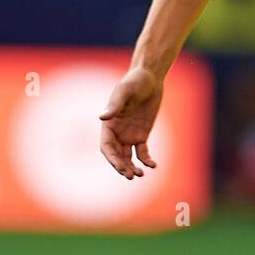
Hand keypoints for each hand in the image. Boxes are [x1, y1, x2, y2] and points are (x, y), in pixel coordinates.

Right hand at [99, 65, 162, 179]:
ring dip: (132, 167)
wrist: (149, 78)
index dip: (112, 159)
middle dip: (122, 167)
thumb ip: (114, 105)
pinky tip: (153, 165)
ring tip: (140, 175)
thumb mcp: (124, 91)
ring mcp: (129, 135)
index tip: (122, 167)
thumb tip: (102, 117)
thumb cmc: (134, 81)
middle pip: (116, 155)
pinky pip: (142, 152)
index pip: (106, 147)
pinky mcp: (141, 134)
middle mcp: (117, 132)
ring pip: (128, 157)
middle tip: (132, 176)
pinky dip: (146, 160)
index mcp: (109, 124)